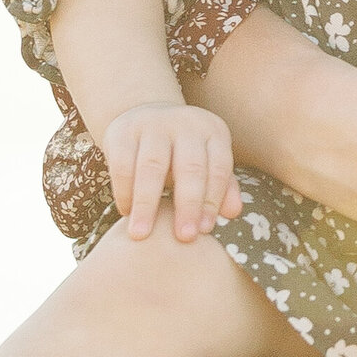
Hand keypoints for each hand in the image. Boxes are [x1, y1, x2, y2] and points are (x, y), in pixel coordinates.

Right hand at [101, 103, 241, 241]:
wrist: (145, 117)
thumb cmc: (183, 153)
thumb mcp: (207, 164)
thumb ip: (223, 188)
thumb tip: (233, 212)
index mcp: (213, 132)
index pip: (218, 168)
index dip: (212, 200)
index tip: (205, 230)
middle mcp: (185, 124)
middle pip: (189, 167)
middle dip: (187, 205)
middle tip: (183, 238)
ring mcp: (152, 124)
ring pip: (151, 166)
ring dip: (146, 203)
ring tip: (141, 234)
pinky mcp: (122, 131)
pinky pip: (123, 164)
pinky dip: (124, 191)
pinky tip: (126, 212)